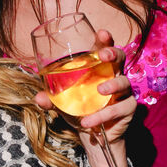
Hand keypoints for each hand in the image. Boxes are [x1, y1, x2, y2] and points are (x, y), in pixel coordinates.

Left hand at [33, 27, 134, 143]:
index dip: (105, 39)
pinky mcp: (128, 109)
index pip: (104, 48)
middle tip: (103, 56)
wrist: (92, 134)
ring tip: (100, 91)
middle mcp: (114, 75)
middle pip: (120, 58)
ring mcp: (123, 92)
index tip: (102, 33)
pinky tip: (88, 121)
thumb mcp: (63, 102)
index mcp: (99, 68)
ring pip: (123, 82)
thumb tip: (38, 98)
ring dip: (112, 85)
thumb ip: (51, 98)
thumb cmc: (80, 108)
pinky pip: (118, 109)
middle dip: (113, 53)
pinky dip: (102, 115)